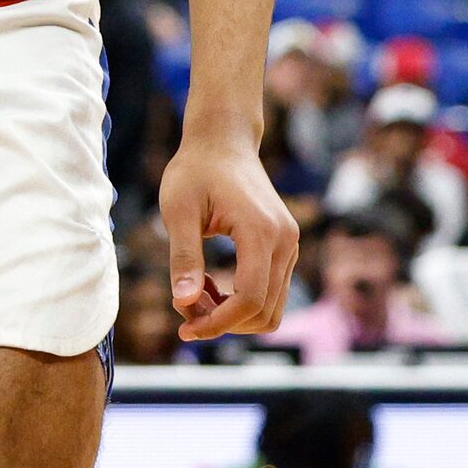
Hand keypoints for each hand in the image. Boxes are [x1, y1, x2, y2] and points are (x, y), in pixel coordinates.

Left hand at [159, 128, 297, 341]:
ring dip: (232, 314)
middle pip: (264, 312)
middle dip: (222, 321)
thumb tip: (183, 302)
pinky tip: (210, 282)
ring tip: (195, 291)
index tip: (184, 327)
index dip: (217, 323)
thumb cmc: (195, 170)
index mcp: (260, 231)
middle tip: (183, 304)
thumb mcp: (179, 210)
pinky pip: (270, 292)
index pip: (250, 300)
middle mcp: (284, 241)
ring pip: (270, 308)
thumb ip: (184, 256)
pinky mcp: (284, 246)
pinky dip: (241, 301)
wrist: (223, 140)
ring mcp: (289, 244)